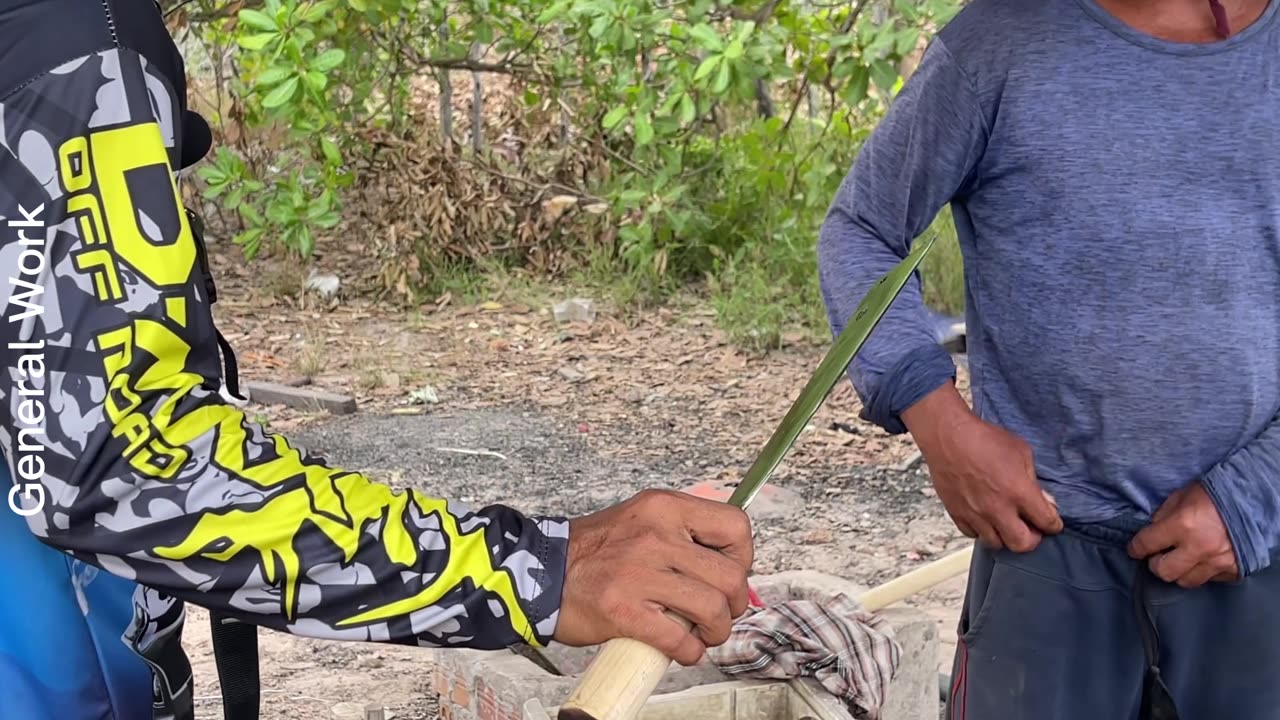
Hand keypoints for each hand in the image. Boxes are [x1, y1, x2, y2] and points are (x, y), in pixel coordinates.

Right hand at [554, 489, 752, 665]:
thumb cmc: (594, 551)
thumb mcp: (642, 519)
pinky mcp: (625, 611)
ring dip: (715, 632)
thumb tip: (727, 562)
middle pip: (730, 576)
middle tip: (718, 612)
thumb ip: (682, 533)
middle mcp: (655, 535)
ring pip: (712, 609)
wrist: (541, 572)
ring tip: (701, 633)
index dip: (742, 557)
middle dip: (733, 604)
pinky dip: (689, 652)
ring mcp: (639, 573)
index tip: (730, 572)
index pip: (735, 526)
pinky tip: (681, 648)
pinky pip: (680, 640)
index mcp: (663, 508)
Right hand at [902, 384, 1062, 551]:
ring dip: (1005, 536)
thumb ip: (1033, 479)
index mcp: (1019, 491)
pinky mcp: (957, 513)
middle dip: (1032, 539)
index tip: (1051, 522)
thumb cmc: (984, 438)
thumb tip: (1042, 499)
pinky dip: (981, 530)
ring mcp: (975, 513)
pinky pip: (972, 534)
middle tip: (1031, 528)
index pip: (1046, 522)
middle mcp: (998, 508)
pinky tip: (985, 518)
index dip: (1053, 524)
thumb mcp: (1021, 451)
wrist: (948, 436)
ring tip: (1006, 524)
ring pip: (996, 543)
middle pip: (1022, 544)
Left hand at [1128, 482, 1238, 587]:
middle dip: (1156, 563)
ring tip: (1180, 559)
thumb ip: (1162, 515)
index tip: (1134, 549)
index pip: (1146, 545)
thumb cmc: (1213, 494)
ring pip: (1185, 581)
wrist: (1253, 500)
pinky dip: (1201, 571)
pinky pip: (1209, 580)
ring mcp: (1218, 562)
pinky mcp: (1233, 571)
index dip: (1135, 548)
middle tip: (1159, 555)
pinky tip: (1202, 560)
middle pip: (1163, 572)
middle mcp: (1199, 548)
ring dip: (1179, 571)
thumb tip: (1150, 532)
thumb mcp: (1181, 496)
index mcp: (1182, 525)